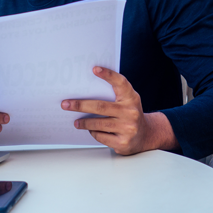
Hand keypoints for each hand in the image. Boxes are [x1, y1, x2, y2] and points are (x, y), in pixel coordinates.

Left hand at [61, 67, 178, 154]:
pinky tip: (93, 130)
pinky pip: (101, 136)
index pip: (120, 83)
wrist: (147, 136)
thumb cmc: (130, 114)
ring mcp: (128, 128)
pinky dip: (94, 133)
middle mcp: (131, 112)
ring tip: (76, 122)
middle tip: (65, 104)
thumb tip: (85, 89)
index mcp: (131, 98)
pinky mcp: (123, 143)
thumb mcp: (127, 101)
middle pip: (100, 106)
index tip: (95, 69)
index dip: (108, 75)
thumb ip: (114, 94)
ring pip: (98, 123)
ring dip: (83, 122)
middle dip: (80, 105)